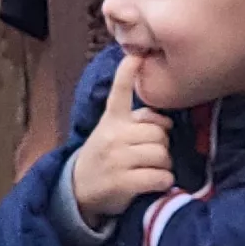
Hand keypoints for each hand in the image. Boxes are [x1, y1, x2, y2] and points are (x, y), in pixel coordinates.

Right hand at [66, 64, 174, 225]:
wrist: (79, 189)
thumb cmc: (104, 156)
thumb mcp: (111, 132)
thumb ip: (135, 121)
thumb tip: (166, 120)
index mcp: (111, 120)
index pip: (119, 92)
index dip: (127, 73)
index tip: (135, 56)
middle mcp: (113, 136)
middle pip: (159, 132)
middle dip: (162, 144)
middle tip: (152, 153)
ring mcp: (117, 159)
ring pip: (162, 154)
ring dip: (165, 165)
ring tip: (152, 169)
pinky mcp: (123, 182)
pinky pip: (160, 177)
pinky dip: (164, 181)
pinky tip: (156, 182)